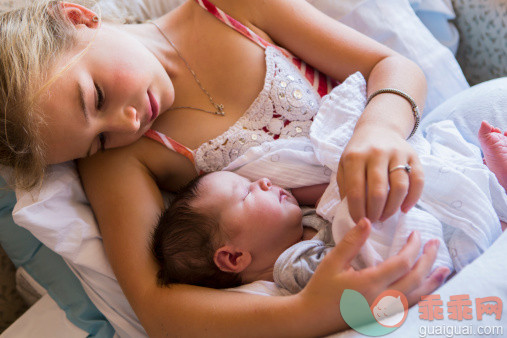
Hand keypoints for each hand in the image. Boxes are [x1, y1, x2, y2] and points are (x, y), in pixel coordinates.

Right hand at [298, 219, 447, 332]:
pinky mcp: (383, 318)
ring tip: (444, 269)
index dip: (413, 247)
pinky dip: (423, 296)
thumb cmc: (320, 289)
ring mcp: (385, 312)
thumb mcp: (332, 262)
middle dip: (428, 259)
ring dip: (432, 281)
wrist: (312, 318)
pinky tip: (428, 289)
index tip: (415, 234)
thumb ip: (351, 242)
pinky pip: (410, 307)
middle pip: (415, 278)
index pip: (402, 264)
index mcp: (370, 284)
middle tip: (434, 243)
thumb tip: (366, 220)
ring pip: (418, 296)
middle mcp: (382, 300)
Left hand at [337, 124, 423, 222]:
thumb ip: (345, 186)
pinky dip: (413, 198)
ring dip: (392, 208)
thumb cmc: (359, 152)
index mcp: (355, 157)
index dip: (357, 211)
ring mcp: (397, 153)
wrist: (378, 128)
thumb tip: (352, 211)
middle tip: (373, 221)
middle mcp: (377, 153)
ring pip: (399, 187)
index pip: (356, 191)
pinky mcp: (414, 155)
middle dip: (375, 212)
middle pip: (378, 191)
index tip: (359, 221)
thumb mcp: (344, 165)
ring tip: (386, 216)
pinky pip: (418, 180)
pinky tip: (404, 209)